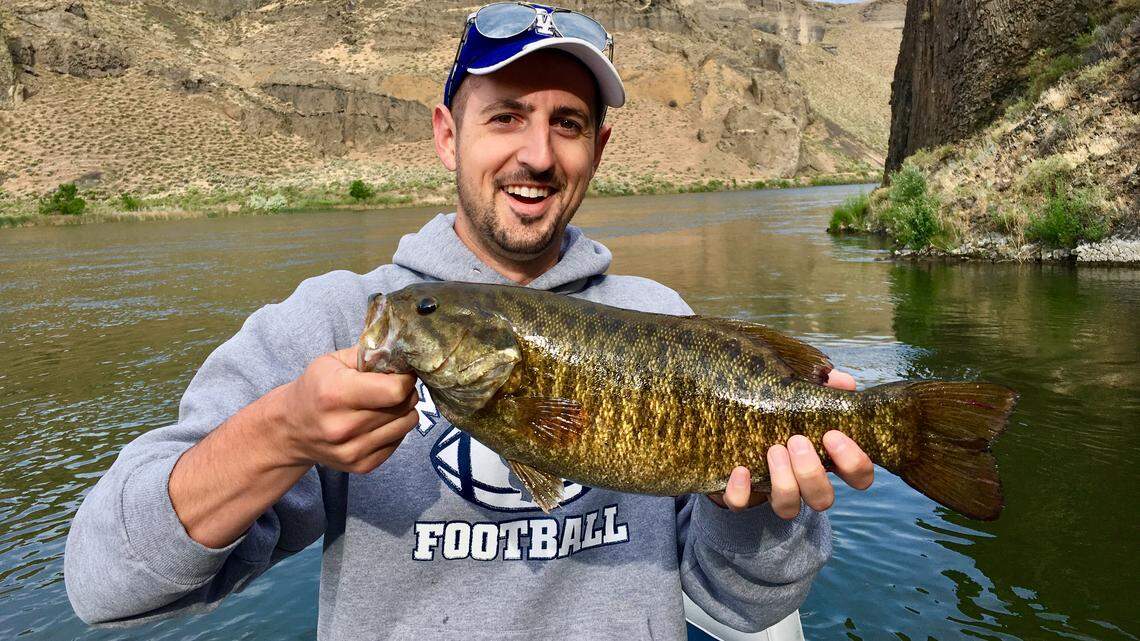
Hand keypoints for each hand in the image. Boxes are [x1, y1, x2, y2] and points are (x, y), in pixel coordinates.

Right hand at [275, 346, 418, 473]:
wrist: (290, 430)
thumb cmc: (315, 389)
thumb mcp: (333, 361)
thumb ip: (369, 353)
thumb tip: (402, 354)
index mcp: (336, 394)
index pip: (395, 390)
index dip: (405, 379)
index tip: (401, 373)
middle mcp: (343, 426)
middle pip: (403, 406)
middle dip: (406, 392)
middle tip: (394, 386)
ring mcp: (352, 450)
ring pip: (406, 424)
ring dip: (404, 411)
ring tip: (386, 404)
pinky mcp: (361, 466)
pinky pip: (399, 442)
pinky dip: (395, 429)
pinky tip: (377, 422)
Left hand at [706, 369, 873, 517]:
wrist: (735, 429)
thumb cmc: (782, 412)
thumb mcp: (804, 396)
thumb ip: (825, 388)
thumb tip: (841, 380)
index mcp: (827, 461)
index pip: (860, 477)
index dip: (854, 463)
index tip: (832, 434)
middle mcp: (804, 484)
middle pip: (823, 498)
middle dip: (811, 472)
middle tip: (796, 440)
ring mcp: (773, 493)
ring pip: (788, 508)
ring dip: (784, 482)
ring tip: (774, 449)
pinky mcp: (742, 495)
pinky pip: (741, 505)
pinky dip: (741, 492)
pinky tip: (741, 469)